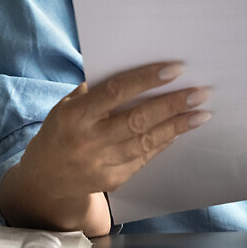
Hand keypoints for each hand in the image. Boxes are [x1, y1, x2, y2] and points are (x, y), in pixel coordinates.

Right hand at [1, 62, 210, 232]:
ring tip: (200, 113)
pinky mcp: (113, 180)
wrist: (45, 179)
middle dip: (172, 105)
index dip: (146, 79)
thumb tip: (136, 67)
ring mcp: (101, 163)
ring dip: (177, 126)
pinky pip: (145, 158)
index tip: (175, 69)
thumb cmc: (61, 131)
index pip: (116, 92)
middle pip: (138, 120)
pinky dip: (164, 142)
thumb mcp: (66, 105)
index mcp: (75, 115)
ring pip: (147, 142)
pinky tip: (180, 129)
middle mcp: (89, 140)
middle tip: (199, 92)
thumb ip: (96, 90)